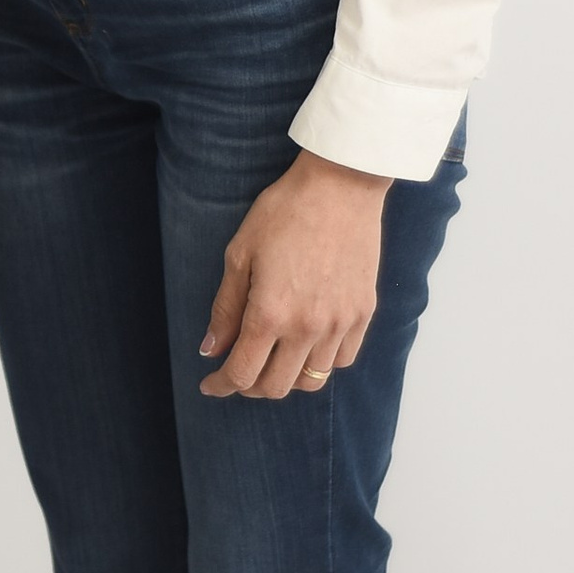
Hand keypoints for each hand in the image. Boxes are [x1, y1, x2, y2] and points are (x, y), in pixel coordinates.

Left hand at [197, 152, 391, 399]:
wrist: (340, 186)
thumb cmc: (285, 211)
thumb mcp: (240, 254)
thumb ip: (225, 308)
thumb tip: (211, 349)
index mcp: (271, 314)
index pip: (242, 373)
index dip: (221, 386)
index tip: (210, 385)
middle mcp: (307, 328)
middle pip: (275, 386)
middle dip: (249, 386)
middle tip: (237, 368)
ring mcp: (340, 323)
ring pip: (311, 381)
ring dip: (285, 378)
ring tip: (272, 358)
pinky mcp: (363, 313)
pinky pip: (341, 360)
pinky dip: (319, 363)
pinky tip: (306, 345)